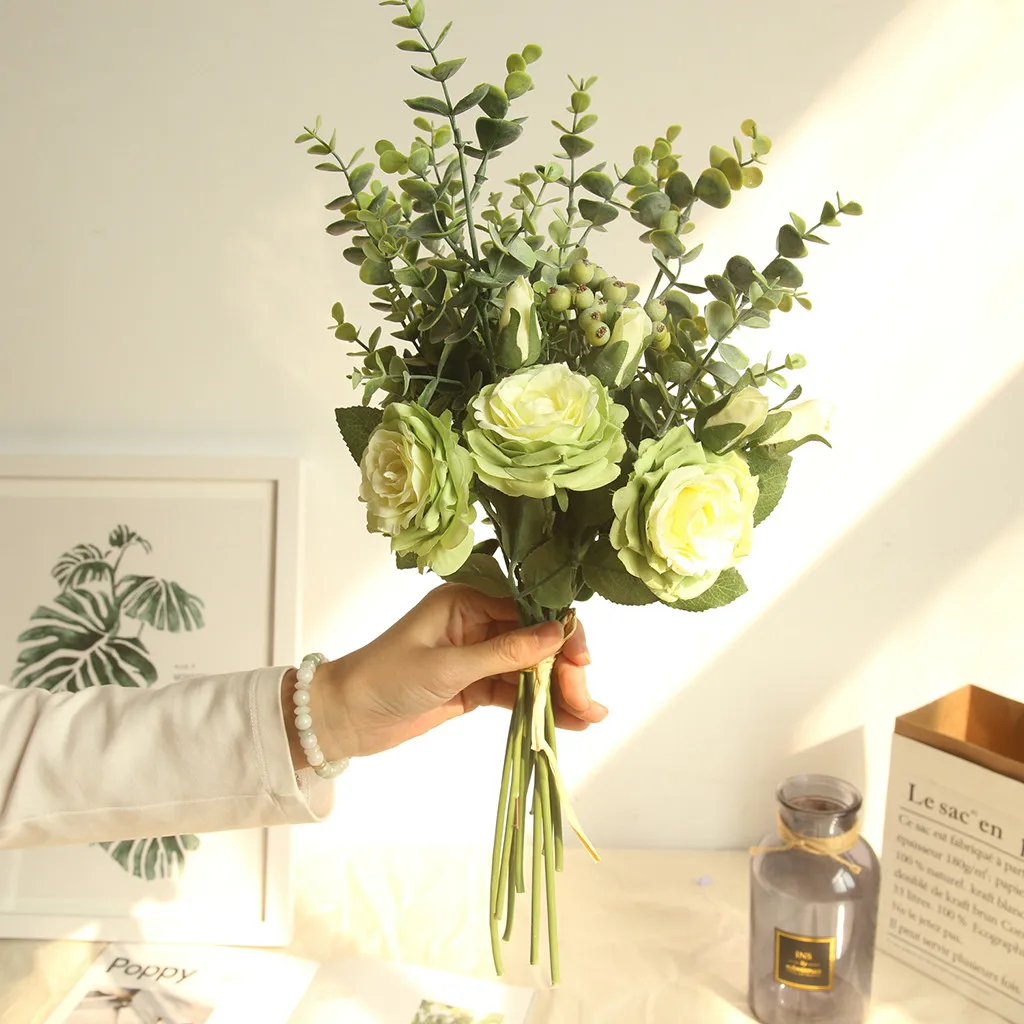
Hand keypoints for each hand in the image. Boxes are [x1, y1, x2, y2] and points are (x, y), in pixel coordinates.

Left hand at [283, 583, 605, 764]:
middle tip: (585, 702)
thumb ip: (505, 652)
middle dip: (564, 668)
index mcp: (467, 598)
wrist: (346, 718)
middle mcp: (477, 620)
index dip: (561, 632)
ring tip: (590, 717)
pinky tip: (568, 720)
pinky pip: (516, 690)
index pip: (529, 607)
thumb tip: (559, 633)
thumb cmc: (385, 679)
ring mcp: (478, 653)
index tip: (581, 662)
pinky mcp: (475, 684)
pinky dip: (540, 704)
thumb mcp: (448, 666)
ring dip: (560, 689)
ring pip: (532, 667)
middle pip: (537, 638)